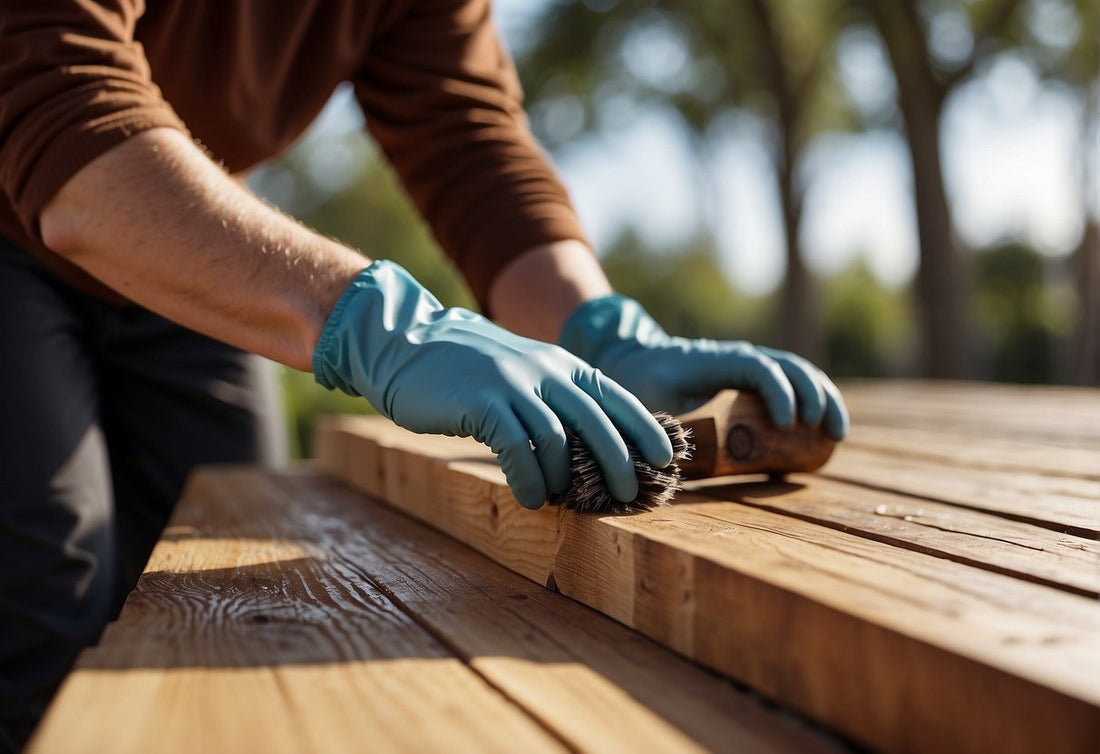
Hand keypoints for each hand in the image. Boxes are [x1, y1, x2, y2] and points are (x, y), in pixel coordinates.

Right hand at [313, 262, 673, 507]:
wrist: (406, 345)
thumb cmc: (464, 368)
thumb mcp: (519, 372)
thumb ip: (550, 397)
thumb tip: (583, 446)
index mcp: (559, 363)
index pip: (616, 395)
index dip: (644, 428)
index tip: (666, 458)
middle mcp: (544, 370)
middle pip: (597, 421)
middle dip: (618, 462)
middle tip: (625, 495)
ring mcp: (514, 384)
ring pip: (558, 440)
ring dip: (564, 478)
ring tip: (561, 500)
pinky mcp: (482, 402)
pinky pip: (517, 449)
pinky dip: (528, 480)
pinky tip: (528, 498)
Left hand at [558, 294, 848, 438]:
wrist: (634, 362)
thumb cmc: (639, 384)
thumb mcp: (647, 404)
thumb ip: (659, 428)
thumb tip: (672, 466)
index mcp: (717, 360)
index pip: (761, 368)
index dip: (780, 393)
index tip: (786, 424)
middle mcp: (740, 358)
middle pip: (791, 367)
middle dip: (816, 396)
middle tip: (827, 433)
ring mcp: (749, 366)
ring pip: (799, 373)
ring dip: (824, 399)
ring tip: (837, 434)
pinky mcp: (752, 381)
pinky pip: (792, 385)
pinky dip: (813, 402)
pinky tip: (826, 431)